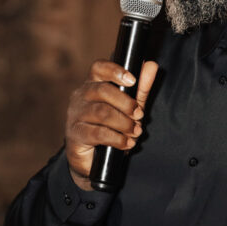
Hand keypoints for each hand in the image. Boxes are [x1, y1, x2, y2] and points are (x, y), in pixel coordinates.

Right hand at [64, 59, 157, 187]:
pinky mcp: (75, 134)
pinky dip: (117, 138)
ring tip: (135, 132)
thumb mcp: (130, 106)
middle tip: (139, 115)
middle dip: (126, 103)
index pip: (99, 68)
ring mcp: (75, 115)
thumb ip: (141, 87)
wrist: (94, 160)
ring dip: (124, 123)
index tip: (132, 81)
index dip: (115, 71)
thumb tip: (152, 65)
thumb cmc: (112, 127)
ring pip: (102, 112)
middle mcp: (80, 97)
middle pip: (102, 90)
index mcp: (93, 85)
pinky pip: (98, 133)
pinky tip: (126, 143)